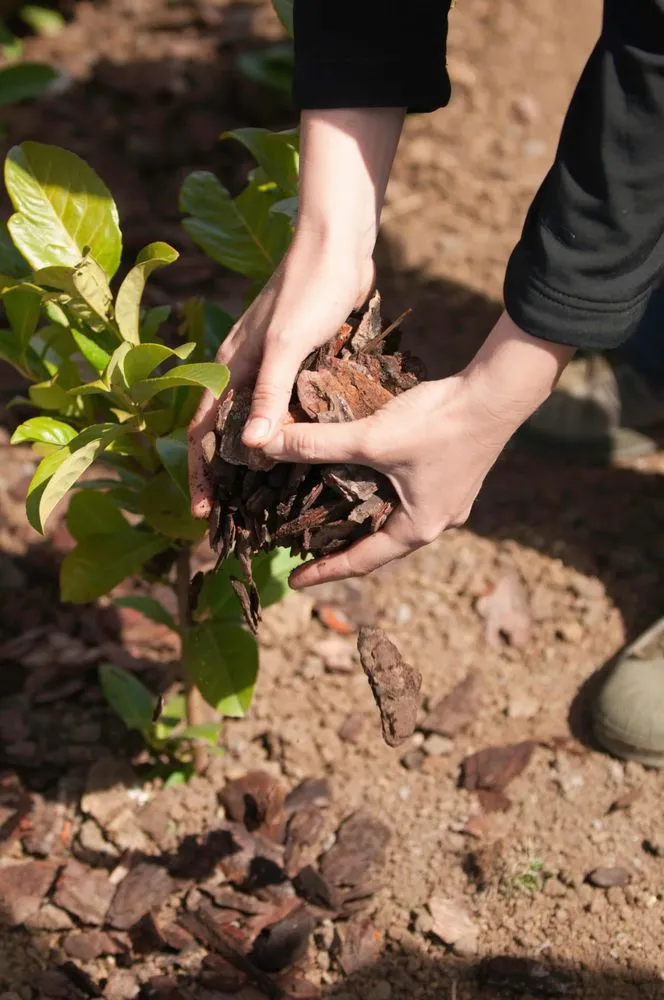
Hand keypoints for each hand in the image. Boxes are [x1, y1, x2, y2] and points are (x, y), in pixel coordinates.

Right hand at [187, 238, 374, 517]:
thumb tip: (250, 447)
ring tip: (272, 496)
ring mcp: (273, 366)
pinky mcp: (301, 363)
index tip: (204, 512)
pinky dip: (290, 432)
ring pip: (259, 421)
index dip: (201, 473)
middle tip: (238, 514)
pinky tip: (308, 453)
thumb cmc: (308, 290)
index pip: (203, 431)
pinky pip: (288, 407)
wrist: (339, 246)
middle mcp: (245, 369)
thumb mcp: (285, 345)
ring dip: (261, 456)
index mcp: (229, 365)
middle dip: (228, 474)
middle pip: (228, 432)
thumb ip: (267, 394)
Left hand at [262, 312, 573, 586]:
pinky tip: (363, 478)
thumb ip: (318, 444)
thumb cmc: (439, 423)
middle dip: (343, 547)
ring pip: (394, 519)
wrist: (496, 394)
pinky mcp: (452, 476)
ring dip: (362, 520)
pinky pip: (407, 497)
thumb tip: (266, 443)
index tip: (295, 581)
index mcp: (418, 528)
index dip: (325, 572)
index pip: (362, 561)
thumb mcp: (372, 438)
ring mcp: (448, 499)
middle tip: (306, 548)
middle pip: (379, 545)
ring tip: (329, 516)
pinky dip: (379, 495)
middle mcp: (436, 521)